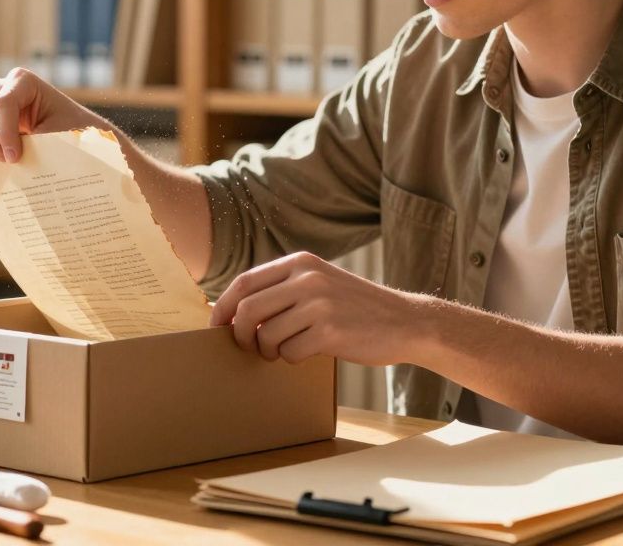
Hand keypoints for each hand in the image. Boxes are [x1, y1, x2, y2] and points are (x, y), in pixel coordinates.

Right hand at [0, 67, 108, 162]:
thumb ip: (33, 143)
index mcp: (23, 80)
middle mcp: (1, 85)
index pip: (3, 104)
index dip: (5, 134)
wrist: (70, 132)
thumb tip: (11, 160)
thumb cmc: (69, 131)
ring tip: (5, 159)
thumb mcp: (58, 135)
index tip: (15, 158)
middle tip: (11, 161)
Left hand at [209, 251, 417, 366]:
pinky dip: (292, 359)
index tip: (216, 325)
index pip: (245, 282)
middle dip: (240, 334)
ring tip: (286, 349)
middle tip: (247, 346)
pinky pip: (290, 352)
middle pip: (248, 309)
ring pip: (267, 335)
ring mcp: (320, 304)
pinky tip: (311, 352)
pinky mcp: (331, 332)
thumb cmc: (356, 308)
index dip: (223, 306)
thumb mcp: (320, 282)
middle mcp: (308, 278)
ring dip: (269, 350)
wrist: (406, 322)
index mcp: (301, 262)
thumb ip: (284, 289)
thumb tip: (235, 311)